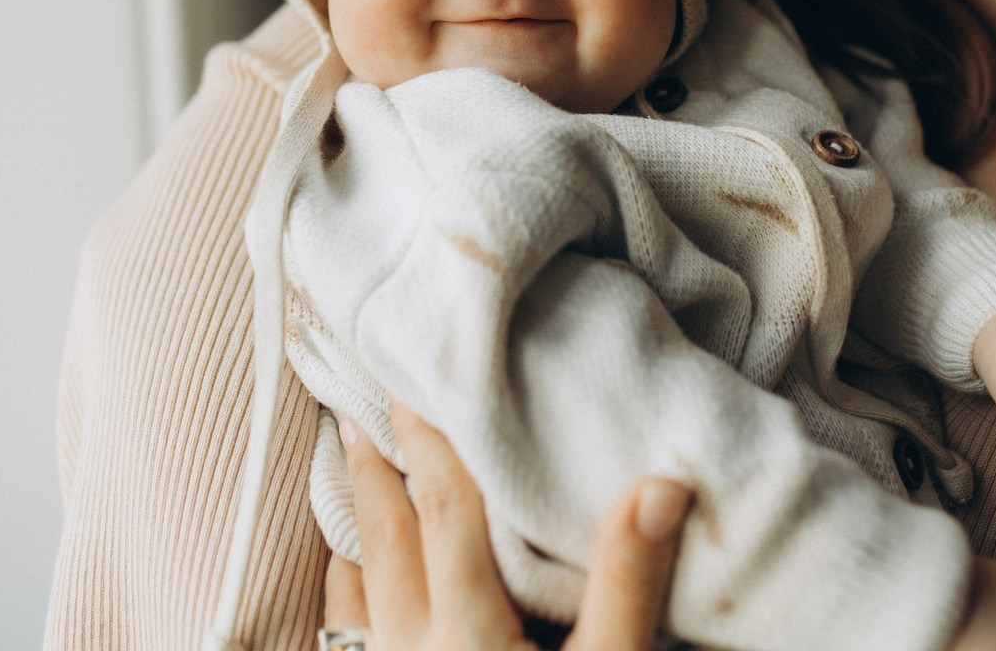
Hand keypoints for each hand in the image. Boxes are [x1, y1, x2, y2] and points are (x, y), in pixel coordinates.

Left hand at [322, 401, 691, 650]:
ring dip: (351, 524)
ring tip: (336, 477)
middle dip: (372, 464)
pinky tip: (349, 588)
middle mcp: (413, 647)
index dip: (431, 433)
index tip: (411, 372)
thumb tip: (659, 481)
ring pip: (357, 586)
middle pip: (387, 533)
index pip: (445, 504)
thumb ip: (627, 582)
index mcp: (465, 626)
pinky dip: (346, 595)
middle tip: (349, 403)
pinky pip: (350, 639)